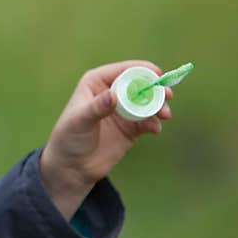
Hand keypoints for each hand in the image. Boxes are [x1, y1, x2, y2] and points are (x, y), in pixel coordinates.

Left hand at [37, 60, 173, 219]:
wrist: (73, 166)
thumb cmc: (69, 137)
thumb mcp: (80, 120)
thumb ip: (97, 108)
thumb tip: (113, 95)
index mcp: (97, 82)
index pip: (123, 70)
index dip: (142, 70)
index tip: (158, 75)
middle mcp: (112, 92)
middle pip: (140, 85)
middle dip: (155, 88)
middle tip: (167, 95)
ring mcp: (123, 110)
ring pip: (147, 102)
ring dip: (158, 106)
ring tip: (165, 114)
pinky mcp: (131, 127)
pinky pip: (147, 121)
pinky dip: (154, 123)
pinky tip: (155, 129)